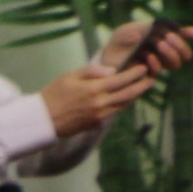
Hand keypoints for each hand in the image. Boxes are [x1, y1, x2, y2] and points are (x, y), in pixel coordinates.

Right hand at [42, 61, 158, 132]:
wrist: (41, 119)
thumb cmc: (53, 94)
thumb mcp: (70, 76)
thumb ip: (92, 71)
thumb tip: (112, 71)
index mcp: (93, 89)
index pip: (121, 80)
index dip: (135, 74)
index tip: (143, 67)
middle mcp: (100, 103)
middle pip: (128, 94)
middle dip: (142, 86)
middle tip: (151, 78)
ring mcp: (99, 115)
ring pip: (124, 105)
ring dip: (135, 96)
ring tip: (142, 87)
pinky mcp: (96, 123)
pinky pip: (115, 112)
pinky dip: (123, 104)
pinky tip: (126, 98)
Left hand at [108, 20, 192, 76]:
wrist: (107, 52)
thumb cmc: (123, 38)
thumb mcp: (137, 28)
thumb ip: (153, 28)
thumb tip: (183, 31)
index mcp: (165, 41)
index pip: (184, 39)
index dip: (187, 36)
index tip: (188, 33)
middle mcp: (165, 54)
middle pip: (185, 54)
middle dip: (180, 45)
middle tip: (168, 38)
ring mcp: (158, 65)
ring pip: (176, 63)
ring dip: (170, 53)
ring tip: (159, 45)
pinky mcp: (146, 74)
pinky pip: (158, 71)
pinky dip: (156, 63)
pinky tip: (148, 56)